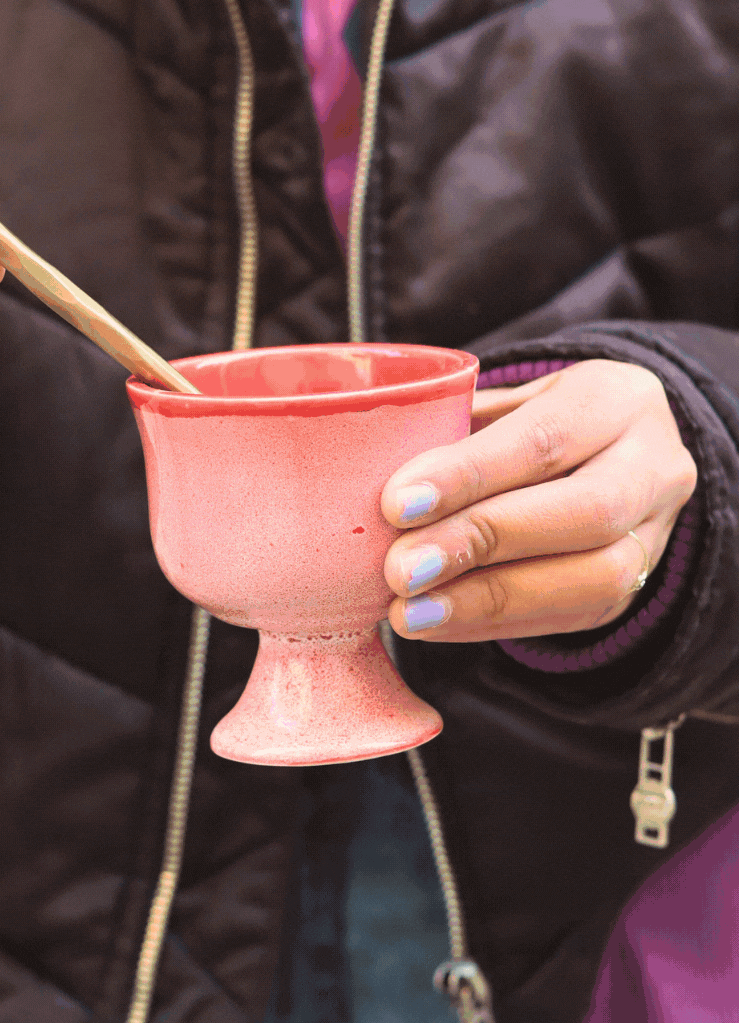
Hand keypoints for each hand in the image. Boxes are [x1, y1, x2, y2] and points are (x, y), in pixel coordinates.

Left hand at [381, 361, 696, 642]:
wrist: (609, 454)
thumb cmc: (531, 421)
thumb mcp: (503, 401)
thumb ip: (454, 427)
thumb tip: (366, 474)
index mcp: (617, 399)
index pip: (545, 438)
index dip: (470, 474)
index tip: (396, 504)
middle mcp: (655, 465)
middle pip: (584, 511)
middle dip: (483, 543)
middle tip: (400, 570)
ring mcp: (656, 534)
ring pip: (595, 577)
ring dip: (489, 601)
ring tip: (411, 613)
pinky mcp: (634, 589)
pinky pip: (573, 616)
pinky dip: (497, 624)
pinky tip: (438, 624)